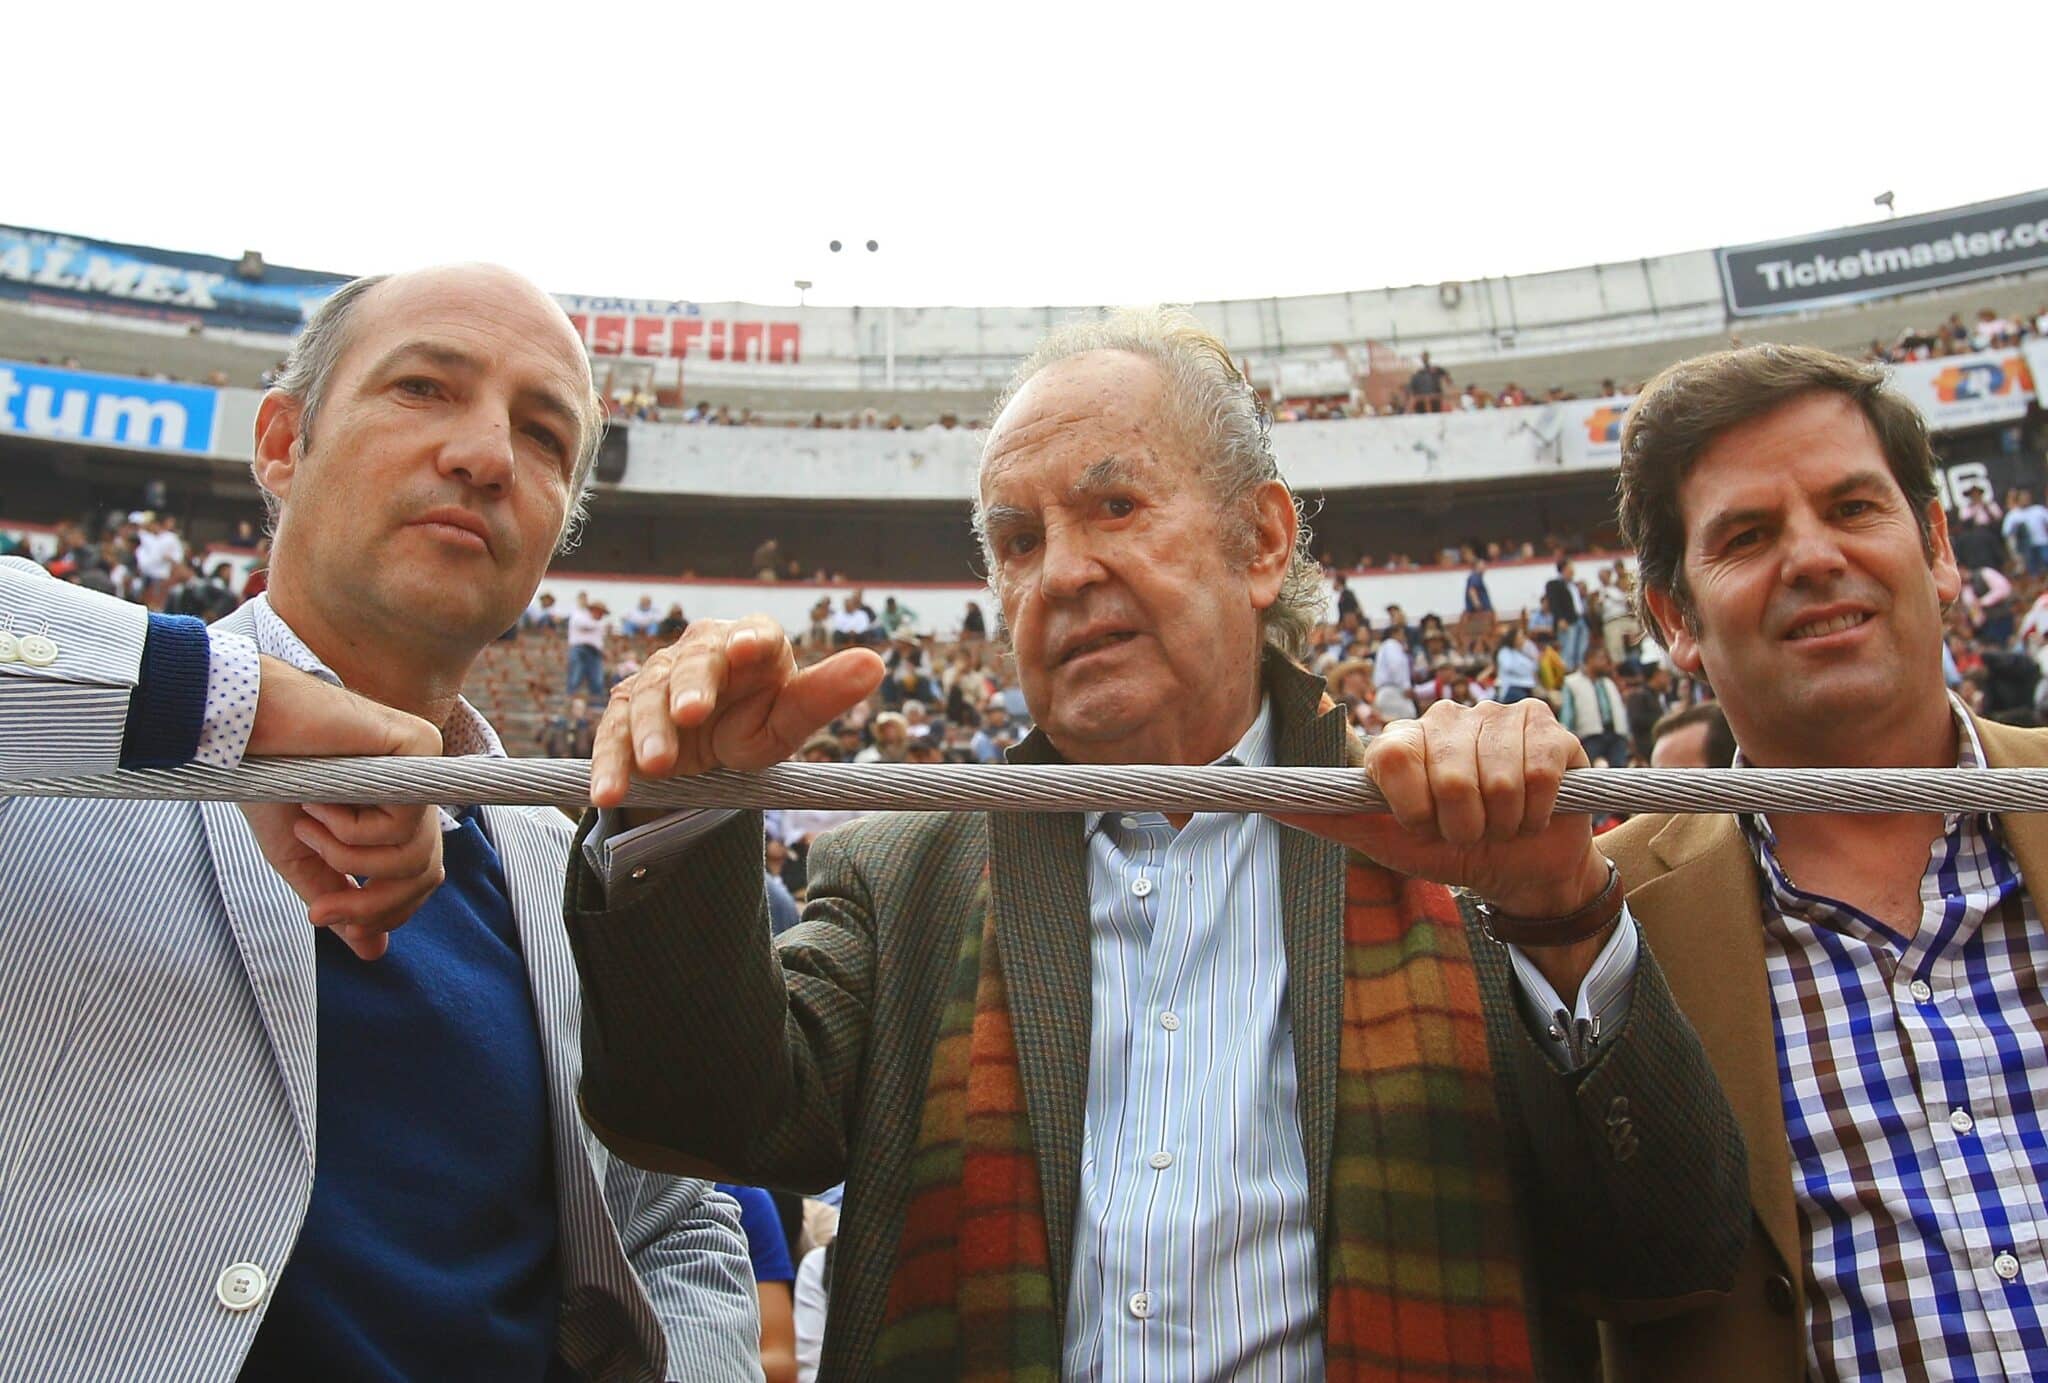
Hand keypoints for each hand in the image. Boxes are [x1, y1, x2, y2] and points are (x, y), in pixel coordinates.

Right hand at [236, 656, 445, 961]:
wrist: (243, 729)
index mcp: (394, 808)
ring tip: (308, 825)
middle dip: (369, 906)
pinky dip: (350, 828)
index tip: (327, 920)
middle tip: (317, 913)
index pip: (420, 877)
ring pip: (413, 855)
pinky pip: (401, 822)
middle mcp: (417, 787)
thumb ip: (341, 897)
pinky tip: (318, 799)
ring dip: (347, 858)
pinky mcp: (421, 748)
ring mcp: (423, 765)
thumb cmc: (268, 779)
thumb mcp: (303, 855)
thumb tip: (377, 953)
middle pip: (424, 873)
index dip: (383, 912)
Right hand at [589, 616, 884, 810]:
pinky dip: (609, 765)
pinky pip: (612, 737)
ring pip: (647, 700)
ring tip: (658, 766)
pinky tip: (607, 793)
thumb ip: (826, 693)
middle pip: (691, 663)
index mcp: (749, 642)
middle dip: (689, 687)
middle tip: (691, 714)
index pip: (751, 633)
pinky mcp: (625, 715)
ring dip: (648, 732)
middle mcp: (699, 652)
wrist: (710, 744)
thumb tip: (876, 662)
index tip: (745, 649)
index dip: (747, 639)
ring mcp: (656, 680)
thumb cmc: (759, 720)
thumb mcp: (792, 718)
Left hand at [1271, 699, 1610, 988]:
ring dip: (1501, 824)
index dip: (1412, 807)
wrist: (1520, 870)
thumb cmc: (1449, 852)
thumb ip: (1331, 817)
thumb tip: (1270, 801)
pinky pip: (1538, 773)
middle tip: (1468, 831)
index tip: (1423, 827)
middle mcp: (1447, 716)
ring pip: (1498, 780)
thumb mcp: (1386, 842)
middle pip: (1449, 776)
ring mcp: (1499, 715)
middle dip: (1462, 825)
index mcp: (1404, 738)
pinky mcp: (1549, 728)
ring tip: (1500, 823)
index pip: (1393, 756)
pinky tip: (1532, 812)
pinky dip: (1535, 812)